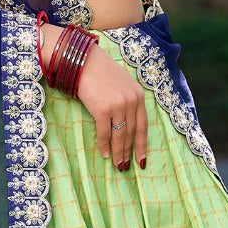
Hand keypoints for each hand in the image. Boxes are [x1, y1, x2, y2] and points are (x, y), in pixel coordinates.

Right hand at [62, 33, 147, 169]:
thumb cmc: (100, 73)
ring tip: (118, 165)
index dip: (142, 145)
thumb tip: (127, 123)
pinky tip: (104, 154)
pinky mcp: (103, 109)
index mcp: (138, 96)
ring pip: (120, 136)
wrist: (84, 61)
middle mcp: (131, 101)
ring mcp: (118, 106)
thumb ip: (128, 100)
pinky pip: (105, 132)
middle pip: (132, 133)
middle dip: (129, 152)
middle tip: (126, 166)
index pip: (143, 125)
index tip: (141, 160)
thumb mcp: (122, 84)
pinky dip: (105, 145)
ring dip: (119, 152)